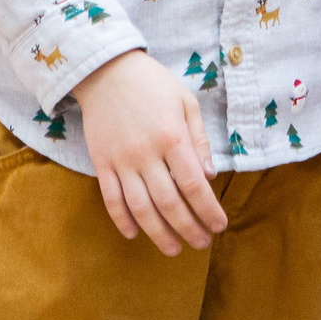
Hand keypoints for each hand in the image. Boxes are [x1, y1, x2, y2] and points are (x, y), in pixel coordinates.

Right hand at [73, 50, 227, 256]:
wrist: (106, 70)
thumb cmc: (153, 84)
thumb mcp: (186, 102)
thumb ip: (199, 140)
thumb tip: (210, 177)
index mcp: (172, 137)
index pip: (194, 185)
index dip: (209, 210)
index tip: (220, 226)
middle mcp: (146, 153)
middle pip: (170, 203)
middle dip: (189, 228)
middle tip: (202, 243)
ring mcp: (121, 160)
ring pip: (141, 208)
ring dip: (159, 233)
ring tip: (173, 250)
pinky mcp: (101, 162)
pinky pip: (111, 198)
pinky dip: (122, 220)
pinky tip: (135, 233)